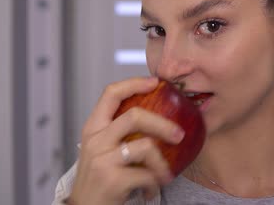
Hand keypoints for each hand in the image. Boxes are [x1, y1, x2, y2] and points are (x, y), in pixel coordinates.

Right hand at [68, 77, 185, 204]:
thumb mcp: (101, 149)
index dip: (134, 83)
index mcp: (93, 128)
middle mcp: (95, 140)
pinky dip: (155, 184)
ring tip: (164, 174)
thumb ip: (118, 132)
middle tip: (179, 134)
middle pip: (135, 116)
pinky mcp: (113, 180)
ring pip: (146, 146)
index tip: (155, 82)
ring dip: (162, 163)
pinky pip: (148, 175)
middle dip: (163, 123)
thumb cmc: (99, 178)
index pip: (111, 94)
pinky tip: (151, 190)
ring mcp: (103, 159)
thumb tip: (155, 115)